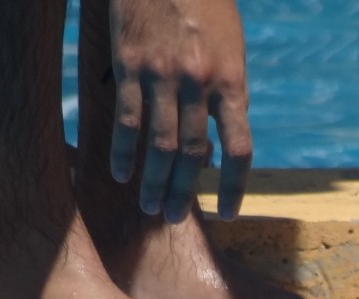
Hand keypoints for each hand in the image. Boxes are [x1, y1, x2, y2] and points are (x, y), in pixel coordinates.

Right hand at [108, 0, 253, 222]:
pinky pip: (126, 118)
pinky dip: (123, 151)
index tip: (229, 213)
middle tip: (173, 218)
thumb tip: (218, 142)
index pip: (239, 149)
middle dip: (184, 192)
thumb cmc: (206, 3)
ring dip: (154, 182)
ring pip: (160, 145)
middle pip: (194, 155)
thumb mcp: (230, 46)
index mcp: (232, 82)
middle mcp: (200, 84)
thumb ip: (226, 92)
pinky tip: (120, 173)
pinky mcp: (130, 65)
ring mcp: (163, 76)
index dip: (235, 187)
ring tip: (149, 207)